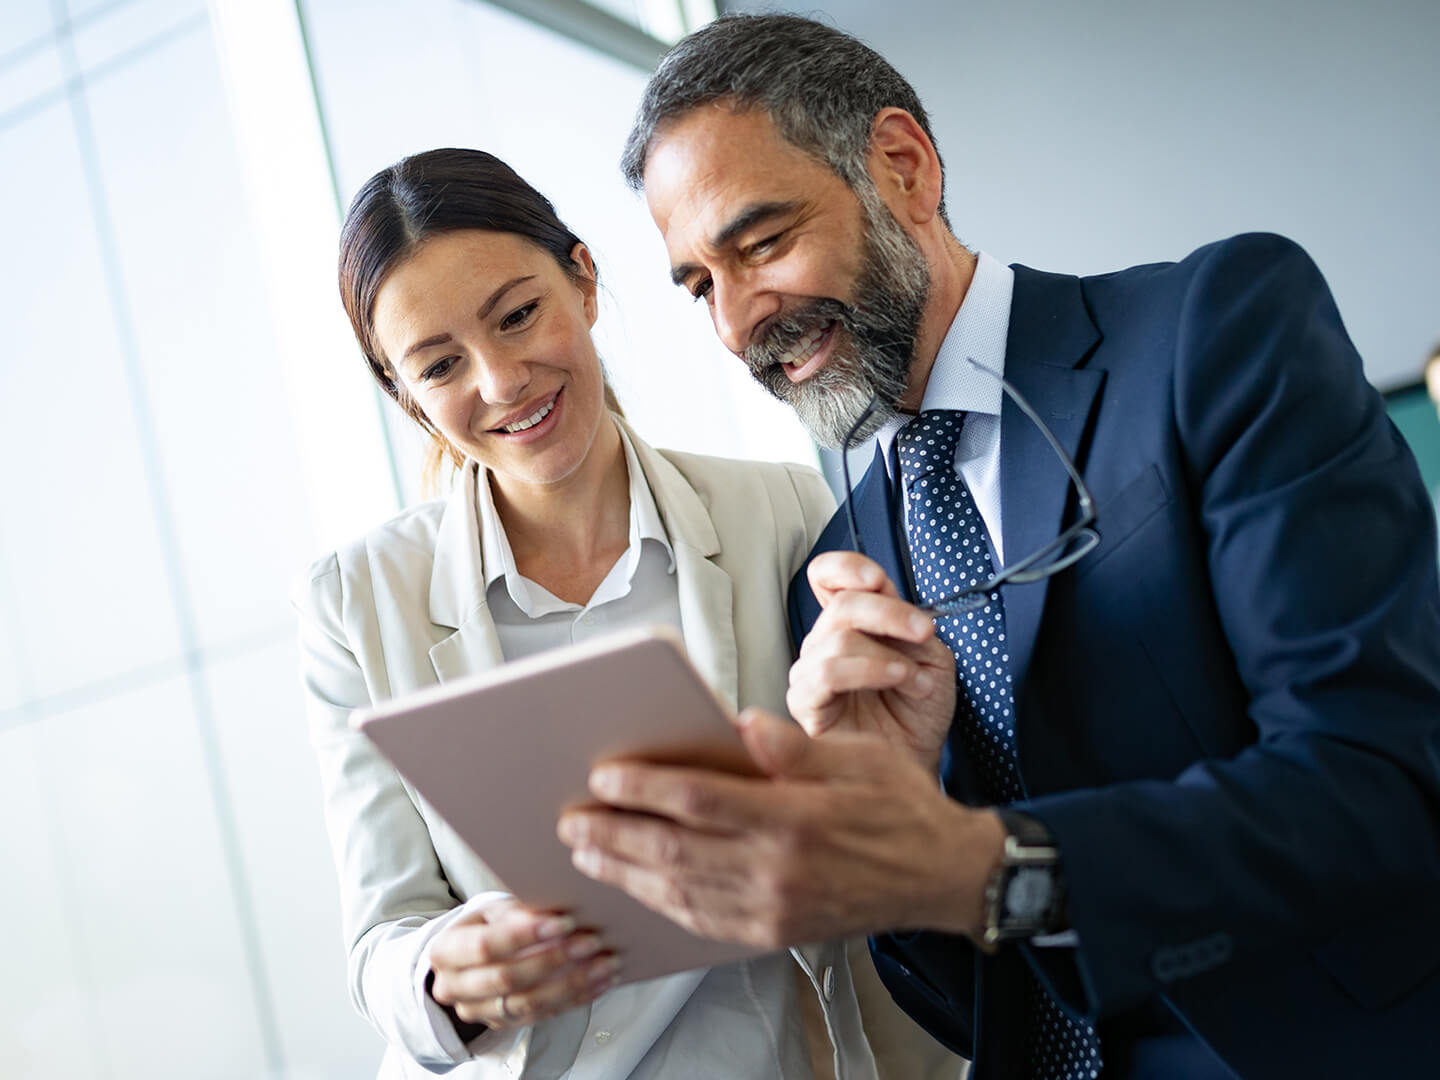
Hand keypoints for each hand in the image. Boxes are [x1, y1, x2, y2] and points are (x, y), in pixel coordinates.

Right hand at [428, 897, 621, 1029]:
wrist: (470, 957)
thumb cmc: (487, 925)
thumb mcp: (493, 910)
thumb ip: (517, 912)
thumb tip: (554, 912)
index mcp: (446, 951)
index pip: (485, 946)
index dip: (525, 936)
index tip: (565, 922)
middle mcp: (454, 987)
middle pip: (507, 979)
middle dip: (554, 960)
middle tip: (591, 942)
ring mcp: (478, 1012)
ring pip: (528, 1004)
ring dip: (572, 984)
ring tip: (604, 964)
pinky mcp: (502, 1025)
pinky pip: (542, 1016)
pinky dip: (575, 999)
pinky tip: (600, 982)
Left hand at [556, 708, 1005, 949]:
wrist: (941, 875)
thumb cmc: (899, 808)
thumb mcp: (855, 757)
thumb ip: (791, 747)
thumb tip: (738, 725)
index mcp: (795, 817)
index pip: (699, 800)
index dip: (643, 788)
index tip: (603, 774)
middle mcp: (779, 869)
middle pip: (674, 851)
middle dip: (613, 834)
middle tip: (571, 819)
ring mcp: (774, 908)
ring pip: (679, 892)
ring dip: (625, 873)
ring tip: (586, 854)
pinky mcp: (774, 931)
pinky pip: (703, 921)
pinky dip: (661, 905)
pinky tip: (637, 888)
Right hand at [788, 551, 955, 771]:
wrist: (919, 760)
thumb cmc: (919, 711)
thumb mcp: (929, 655)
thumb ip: (908, 621)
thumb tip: (888, 594)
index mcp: (852, 623)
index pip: (827, 576)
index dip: (845, 568)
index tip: (876, 578)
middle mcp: (825, 642)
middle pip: (841, 604)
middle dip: (889, 613)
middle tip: (922, 631)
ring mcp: (811, 672)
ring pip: (837, 637)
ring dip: (887, 654)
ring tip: (916, 678)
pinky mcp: (805, 703)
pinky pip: (825, 674)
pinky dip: (868, 670)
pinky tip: (896, 680)